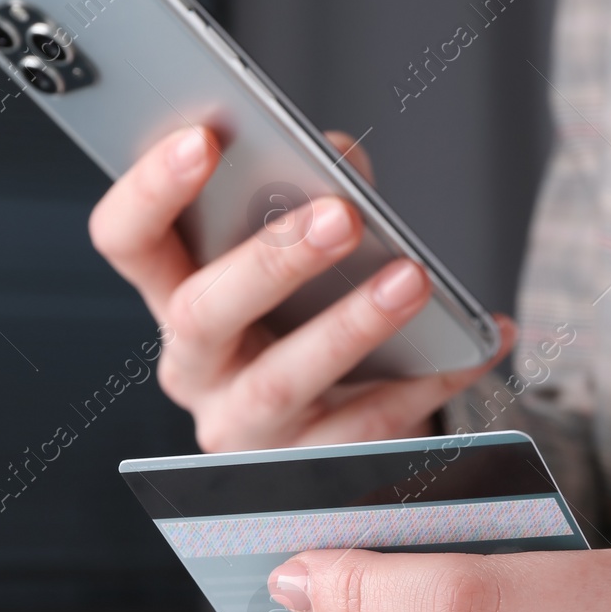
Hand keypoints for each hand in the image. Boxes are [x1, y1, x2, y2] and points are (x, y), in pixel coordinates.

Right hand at [89, 127, 514, 451]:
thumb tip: (340, 157)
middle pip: (202, 314)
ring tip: (415, 278)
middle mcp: (194, 369)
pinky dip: (430, 381)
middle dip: (272, 261)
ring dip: (351, 326)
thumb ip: (316, 193)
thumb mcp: (307, 254)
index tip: (204, 136)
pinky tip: (482, 341)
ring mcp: (244, 430)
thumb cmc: (315, 314)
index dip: (152, 190)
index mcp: (174, 295)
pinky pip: (367, 428)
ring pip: (282, 382)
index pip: (128, 240)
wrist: (346, 423)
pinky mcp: (307, 475)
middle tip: (342, 216)